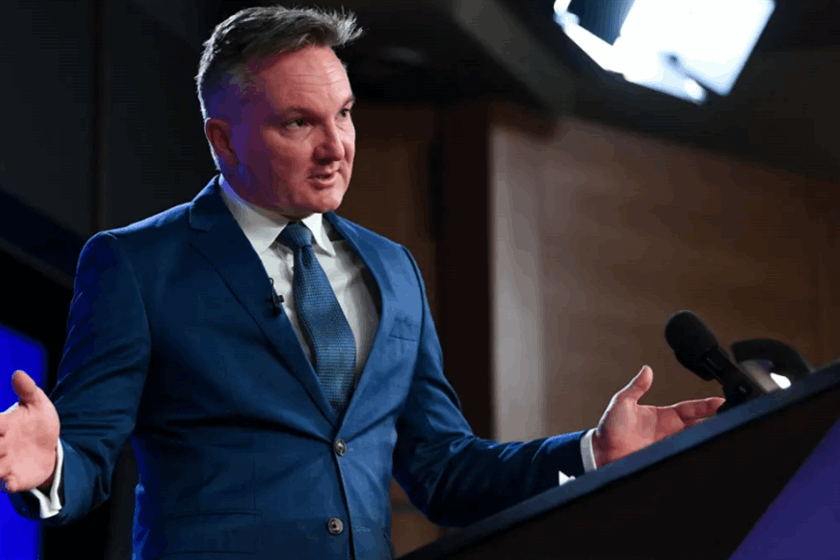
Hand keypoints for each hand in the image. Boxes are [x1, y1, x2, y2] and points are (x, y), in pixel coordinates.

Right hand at [0, 370, 59, 492]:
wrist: (51, 448)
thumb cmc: (38, 423)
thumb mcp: (38, 405)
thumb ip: (28, 390)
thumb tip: (19, 373)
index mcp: (3, 425)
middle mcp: (0, 445)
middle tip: (0, 444)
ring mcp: (6, 463)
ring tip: (0, 467)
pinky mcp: (15, 479)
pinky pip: (8, 484)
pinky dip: (7, 485)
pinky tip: (9, 483)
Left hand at [591, 365, 723, 467]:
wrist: (600, 452)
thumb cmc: (609, 427)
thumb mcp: (622, 402)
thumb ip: (636, 387)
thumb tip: (646, 369)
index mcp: (663, 416)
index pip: (691, 409)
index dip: (707, 406)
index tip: (722, 402)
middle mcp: (669, 431)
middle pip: (699, 426)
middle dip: (716, 423)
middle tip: (732, 420)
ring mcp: (668, 446)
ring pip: (694, 442)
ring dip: (707, 439)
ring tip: (724, 437)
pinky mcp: (664, 459)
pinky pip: (683, 456)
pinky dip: (694, 455)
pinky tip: (705, 454)